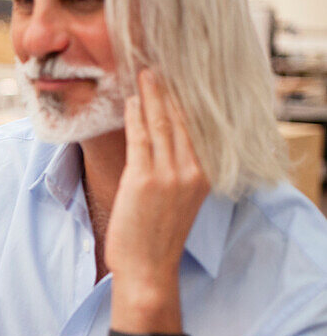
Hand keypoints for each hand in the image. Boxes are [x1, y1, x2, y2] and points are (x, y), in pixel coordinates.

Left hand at [105, 69, 209, 305]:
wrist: (148, 269)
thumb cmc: (156, 237)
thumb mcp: (178, 200)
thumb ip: (177, 172)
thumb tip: (163, 143)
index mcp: (204, 175)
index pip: (196, 129)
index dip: (186, 101)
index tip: (178, 79)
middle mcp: (192, 172)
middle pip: (180, 120)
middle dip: (168, 91)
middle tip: (158, 66)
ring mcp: (170, 175)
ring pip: (161, 124)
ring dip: (151, 96)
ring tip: (145, 74)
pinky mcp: (145, 180)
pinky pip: (140, 139)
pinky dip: (135, 117)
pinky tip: (131, 102)